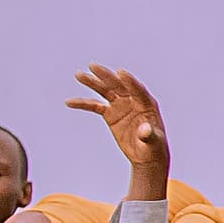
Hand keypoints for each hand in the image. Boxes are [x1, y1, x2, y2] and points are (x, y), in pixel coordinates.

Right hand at [65, 65, 171, 183]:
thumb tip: (144, 130)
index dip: (129, 81)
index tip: (119, 72)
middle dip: (106, 76)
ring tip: (78, 75)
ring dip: (92, 83)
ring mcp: (121, 106)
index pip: (137, 90)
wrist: (145, 156)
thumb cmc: (154, 148)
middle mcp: (133, 101)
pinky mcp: (111, 114)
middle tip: (93, 66)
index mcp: (147, 104)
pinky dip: (83, 103)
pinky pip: (95, 106)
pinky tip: (69, 102)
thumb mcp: (153, 142)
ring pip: (105, 91)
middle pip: (118, 86)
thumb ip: (149, 135)